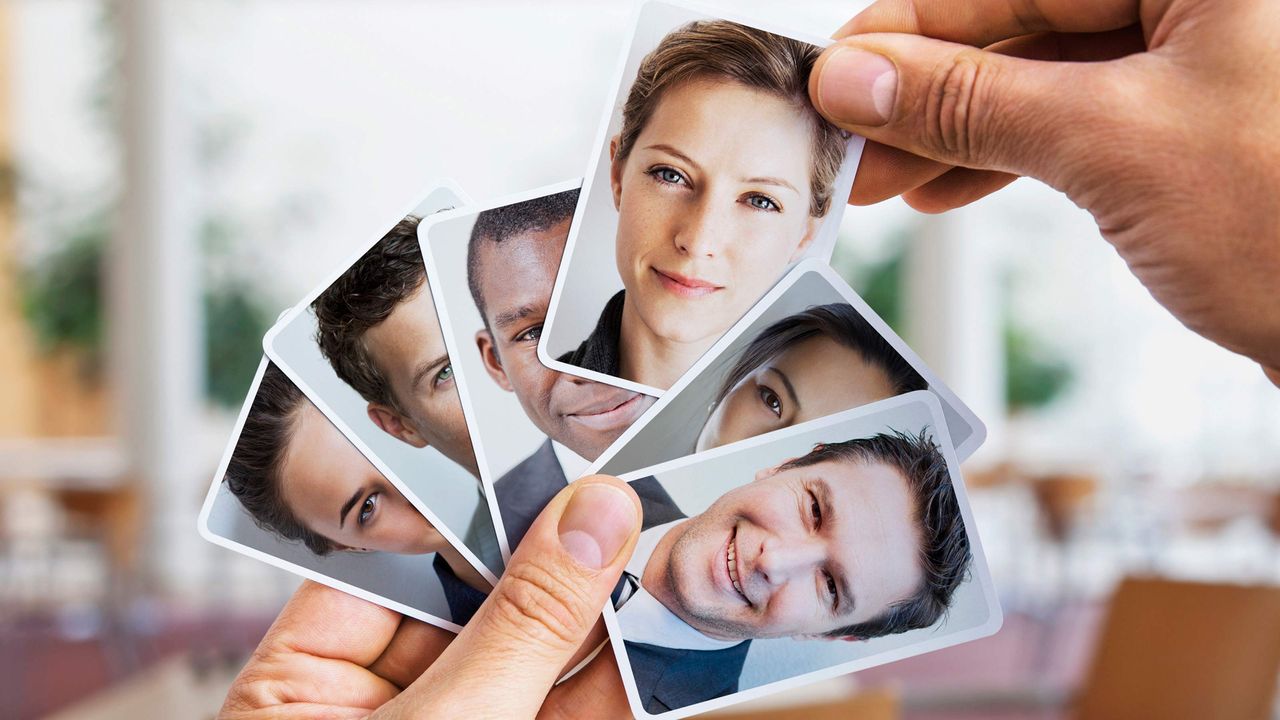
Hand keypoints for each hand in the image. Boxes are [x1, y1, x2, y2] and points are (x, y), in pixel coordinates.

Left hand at [220, 476, 641, 719]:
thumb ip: (518, 628)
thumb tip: (590, 519)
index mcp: (308, 684)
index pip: (399, 564)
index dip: (478, 510)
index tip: (551, 465)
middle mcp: (383, 705)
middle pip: (481, 605)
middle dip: (557, 560)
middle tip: (624, 506)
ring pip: (537, 658)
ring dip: (602, 617)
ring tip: (656, 562)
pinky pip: (574, 707)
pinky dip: (620, 678)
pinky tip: (656, 637)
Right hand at [808, 0, 1279, 384]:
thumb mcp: (1111, 143)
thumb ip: (972, 100)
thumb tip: (858, 78)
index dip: (908, 27)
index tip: (834, 75)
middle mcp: (1201, 1)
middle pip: (1025, 21)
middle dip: (926, 89)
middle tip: (847, 142)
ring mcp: (1204, 58)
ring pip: (1044, 74)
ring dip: (956, 130)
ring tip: (881, 181)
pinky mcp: (1197, 121)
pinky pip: (1081, 118)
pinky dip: (1011, 155)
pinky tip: (948, 186)